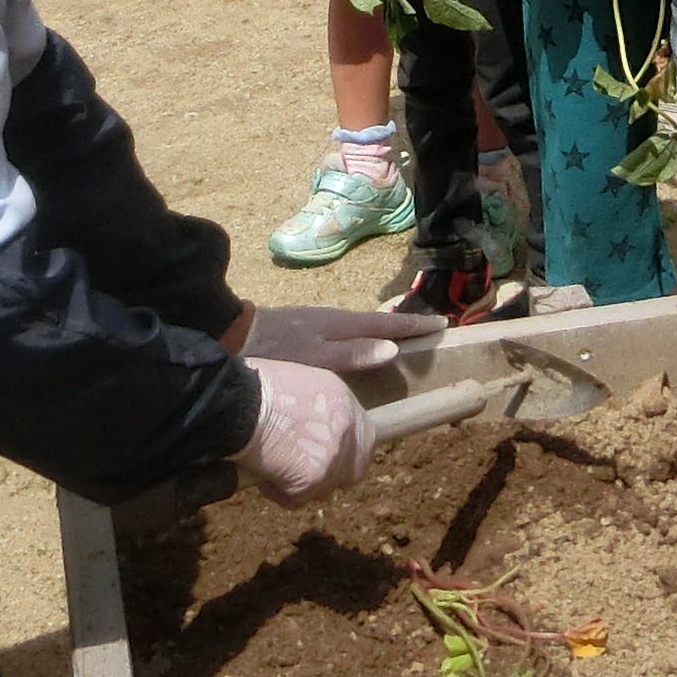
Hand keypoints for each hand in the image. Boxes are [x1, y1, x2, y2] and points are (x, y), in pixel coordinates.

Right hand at [239, 362, 369, 503]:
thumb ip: (313, 409)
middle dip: (331, 477)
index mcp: (341, 398)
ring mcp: (333, 454)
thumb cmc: (251, 388)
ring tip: (271, 470)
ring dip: (300, 486)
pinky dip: (278, 494)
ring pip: (324, 488)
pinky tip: (262, 478)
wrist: (235, 403)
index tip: (327, 460)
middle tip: (303, 477)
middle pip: (355, 469)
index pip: (363, 435)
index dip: (347, 453)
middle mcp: (346, 425)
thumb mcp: (295, 384)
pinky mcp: (314, 478)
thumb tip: (307, 430)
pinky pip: (297, 499)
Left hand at [242, 302, 451, 374]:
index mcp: (341, 324)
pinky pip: (348, 331)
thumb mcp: (316, 357)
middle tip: (430, 329)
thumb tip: (392, 349)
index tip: (442, 324)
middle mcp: (334, 319)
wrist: (234, 335)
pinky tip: (360, 345)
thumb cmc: (277, 350)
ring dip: (385, 329)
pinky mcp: (306, 329)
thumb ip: (353, 354)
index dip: (414, 327)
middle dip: (404, 326)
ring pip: (362, 326)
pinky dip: (364, 335)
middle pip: (378, 322)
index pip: (387, 325)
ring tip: (403, 337)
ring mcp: (319, 323)